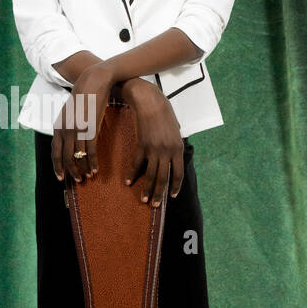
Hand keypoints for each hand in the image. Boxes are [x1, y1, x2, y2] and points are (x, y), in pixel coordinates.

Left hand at [51, 62, 113, 182]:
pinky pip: (89, 151)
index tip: (60, 177)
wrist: (93, 81)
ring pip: (76, 156)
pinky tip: (94, 170)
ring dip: (81, 169)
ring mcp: (77, 130)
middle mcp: (64, 129)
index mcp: (58, 126)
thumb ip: (66, 126)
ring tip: (85, 177)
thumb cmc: (83, 97)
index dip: (57, 166)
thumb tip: (67, 140)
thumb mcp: (69, 113)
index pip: (54, 151)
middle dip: (69, 171)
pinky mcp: (89, 128)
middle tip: (75, 180)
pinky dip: (91, 162)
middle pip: (64, 157)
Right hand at [121, 78, 184, 206]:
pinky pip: (136, 164)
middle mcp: (167, 151)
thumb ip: (174, 144)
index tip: (171, 196)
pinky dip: (132, 174)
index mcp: (178, 148)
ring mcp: (154, 149)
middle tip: (155, 205)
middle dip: (159, 194)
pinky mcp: (142, 145)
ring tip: (144, 200)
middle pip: (163, 178)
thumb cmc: (164, 113)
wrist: (150, 102)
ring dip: (147, 189)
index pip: (178, 173)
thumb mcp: (175, 129)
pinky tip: (128, 181)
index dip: (175, 186)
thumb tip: (173, 153)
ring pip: (150, 175)